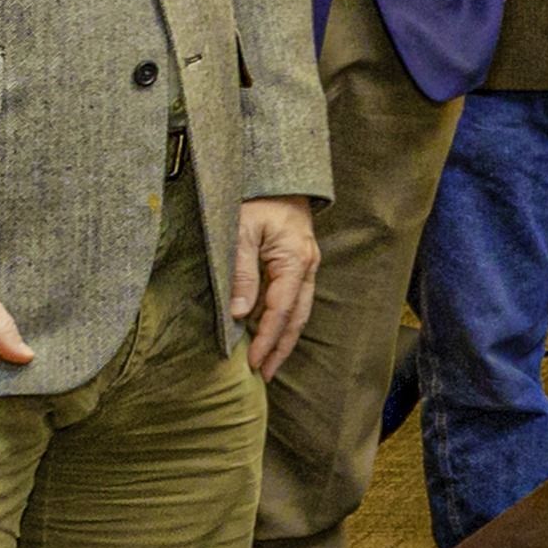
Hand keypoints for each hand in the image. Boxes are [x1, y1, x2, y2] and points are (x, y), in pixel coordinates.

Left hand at [227, 197, 321, 377]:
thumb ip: (241, 273)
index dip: (266, 340)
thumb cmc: (255, 198)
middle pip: (297, 318)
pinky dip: (281, 319)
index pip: (281, 311)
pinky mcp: (299, 262)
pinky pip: (293, 298)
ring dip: (283, 337)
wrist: (277, 173)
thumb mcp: (240, 231)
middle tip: (265, 374)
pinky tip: (268, 331)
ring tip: (267, 362)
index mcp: (295, 260)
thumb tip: (241, 314)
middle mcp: (307, 266)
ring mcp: (306, 264)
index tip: (252, 363)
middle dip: (280, 348)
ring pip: (298, 310)